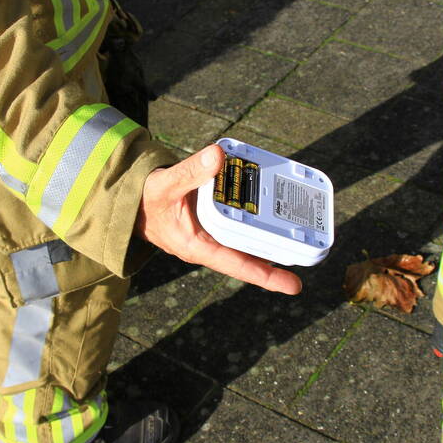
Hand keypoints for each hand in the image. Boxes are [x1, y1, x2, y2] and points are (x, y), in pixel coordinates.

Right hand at [135, 144, 302, 294]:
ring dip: (269, 234)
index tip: (295, 286)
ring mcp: (213, 235)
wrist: (133, 202)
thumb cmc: (147, 199)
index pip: (238, 265)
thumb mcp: (165, 185)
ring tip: (298, 229)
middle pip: (250, 255)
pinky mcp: (214, 222)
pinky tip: (269, 204)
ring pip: (247, 239)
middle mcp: (210, 245)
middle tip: (309, 248)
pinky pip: (239, 223)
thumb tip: (218, 156)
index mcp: (199, 247)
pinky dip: (254, 216)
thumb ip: (189, 171)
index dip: (267, 276)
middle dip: (277, 254)